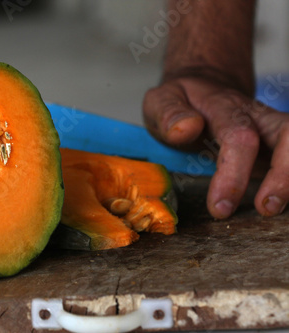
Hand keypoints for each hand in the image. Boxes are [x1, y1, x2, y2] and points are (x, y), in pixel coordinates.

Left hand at [143, 72, 288, 218]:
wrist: (203, 86)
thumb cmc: (181, 101)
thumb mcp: (161, 100)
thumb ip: (169, 113)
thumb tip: (187, 128)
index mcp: (224, 108)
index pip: (239, 137)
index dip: (233, 174)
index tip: (219, 207)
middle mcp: (257, 117)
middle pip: (288, 135)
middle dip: (283, 175)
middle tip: (265, 208)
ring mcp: (271, 130)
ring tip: (273, 210)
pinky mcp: (277, 146)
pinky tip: (280, 202)